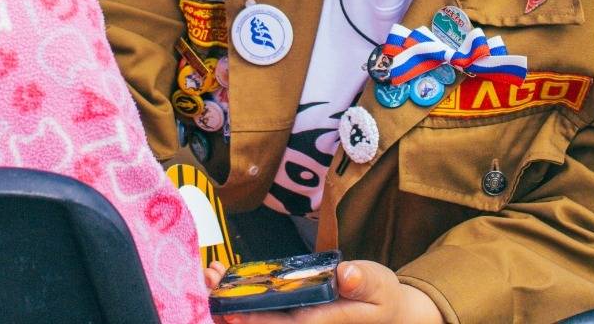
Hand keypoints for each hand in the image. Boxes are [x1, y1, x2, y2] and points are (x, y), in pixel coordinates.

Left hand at [206, 260, 442, 323]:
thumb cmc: (381, 298)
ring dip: (229, 301)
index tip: (231, 312)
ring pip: (257, 319)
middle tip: (207, 279)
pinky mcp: (290, 316)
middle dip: (231, 307)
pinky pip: (261, 310)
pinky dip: (239, 297)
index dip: (257, 320)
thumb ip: (364, 281)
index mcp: (321, 323)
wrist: (387, 314)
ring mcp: (296, 322)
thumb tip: (348, 275)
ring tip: (209, 275)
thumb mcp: (380, 286)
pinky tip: (223, 279)